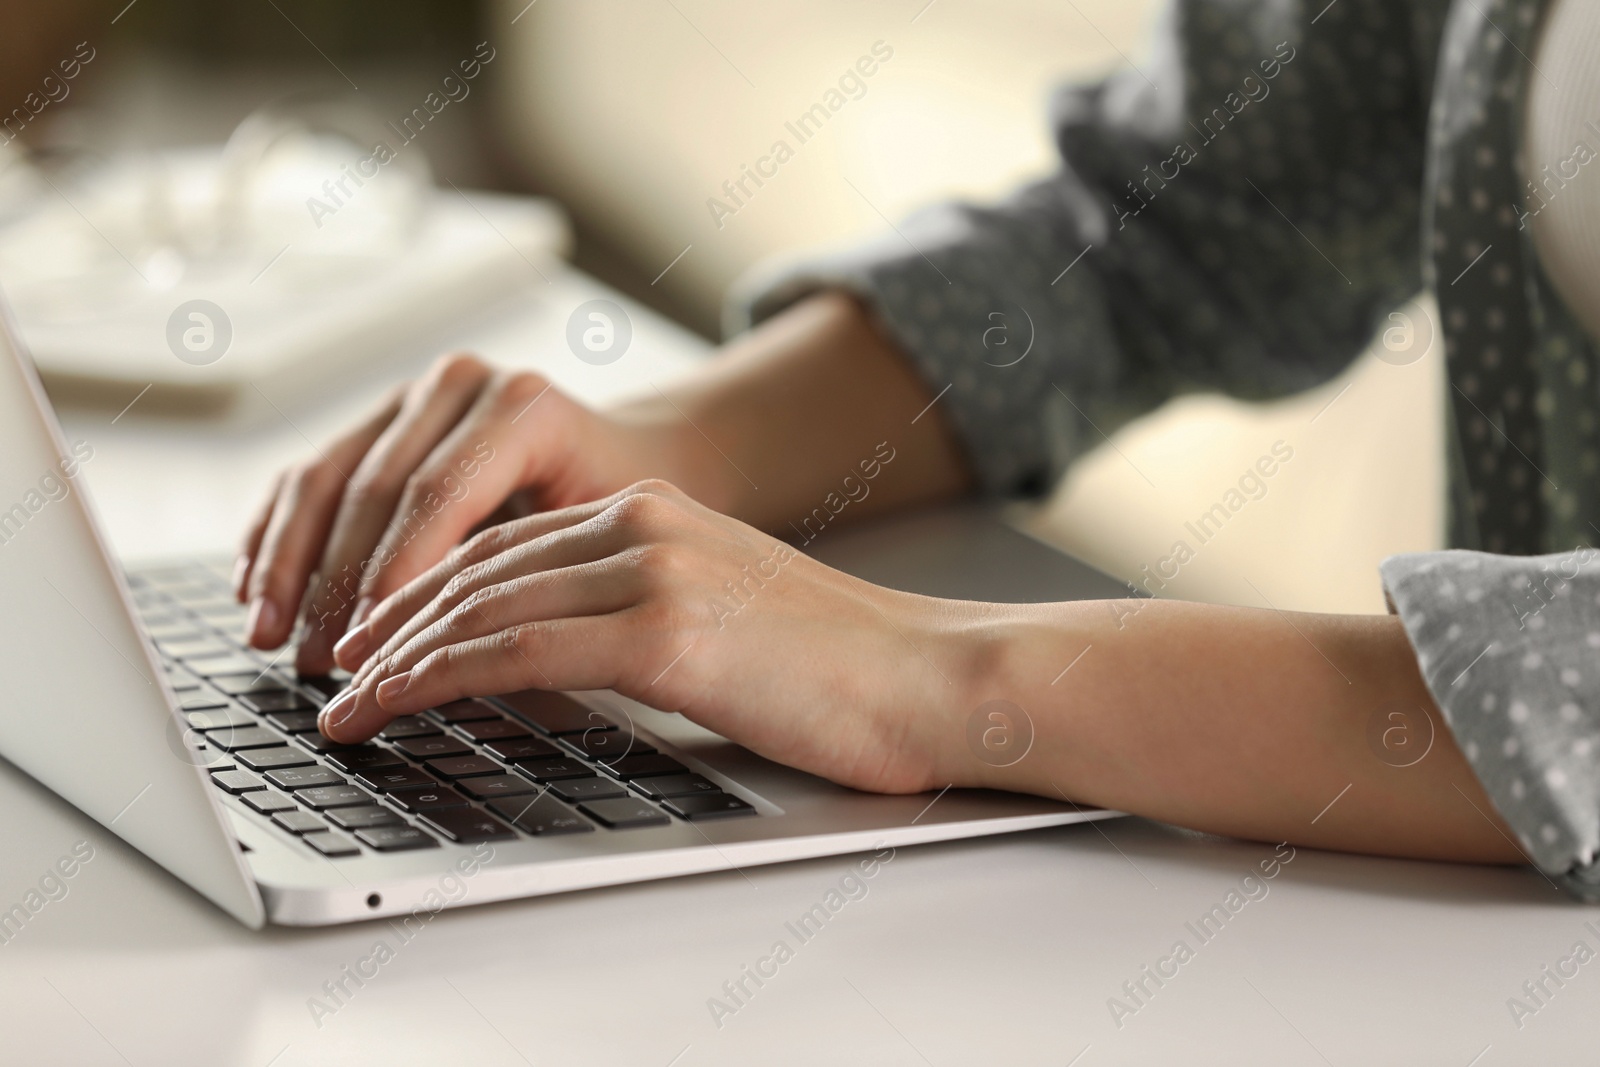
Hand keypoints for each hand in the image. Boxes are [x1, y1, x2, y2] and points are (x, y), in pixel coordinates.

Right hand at [234, 354, 711, 673]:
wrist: (626, 457)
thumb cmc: (618, 516)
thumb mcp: (596, 542)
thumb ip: (530, 580)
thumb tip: (459, 660)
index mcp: (520, 407)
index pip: (435, 493)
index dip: (392, 571)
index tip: (369, 643)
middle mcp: (461, 386)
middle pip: (373, 488)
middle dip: (333, 584)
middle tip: (315, 661)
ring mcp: (414, 396)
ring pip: (326, 478)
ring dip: (288, 566)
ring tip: (269, 638)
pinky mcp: (379, 419)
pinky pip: (311, 475)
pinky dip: (276, 535)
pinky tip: (253, 590)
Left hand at [316, 480, 978, 793]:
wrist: (933, 679)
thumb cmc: (843, 671)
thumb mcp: (723, 620)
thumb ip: (637, 615)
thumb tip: (555, 659)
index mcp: (657, 512)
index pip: (506, 545)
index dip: (423, 592)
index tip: (376, 639)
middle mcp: (644, 522)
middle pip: (475, 566)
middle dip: (387, 621)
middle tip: (333, 671)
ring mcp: (652, 568)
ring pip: (478, 604)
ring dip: (390, 656)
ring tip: (342, 702)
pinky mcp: (663, 629)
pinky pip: (511, 648)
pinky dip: (430, 679)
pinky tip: (388, 704)